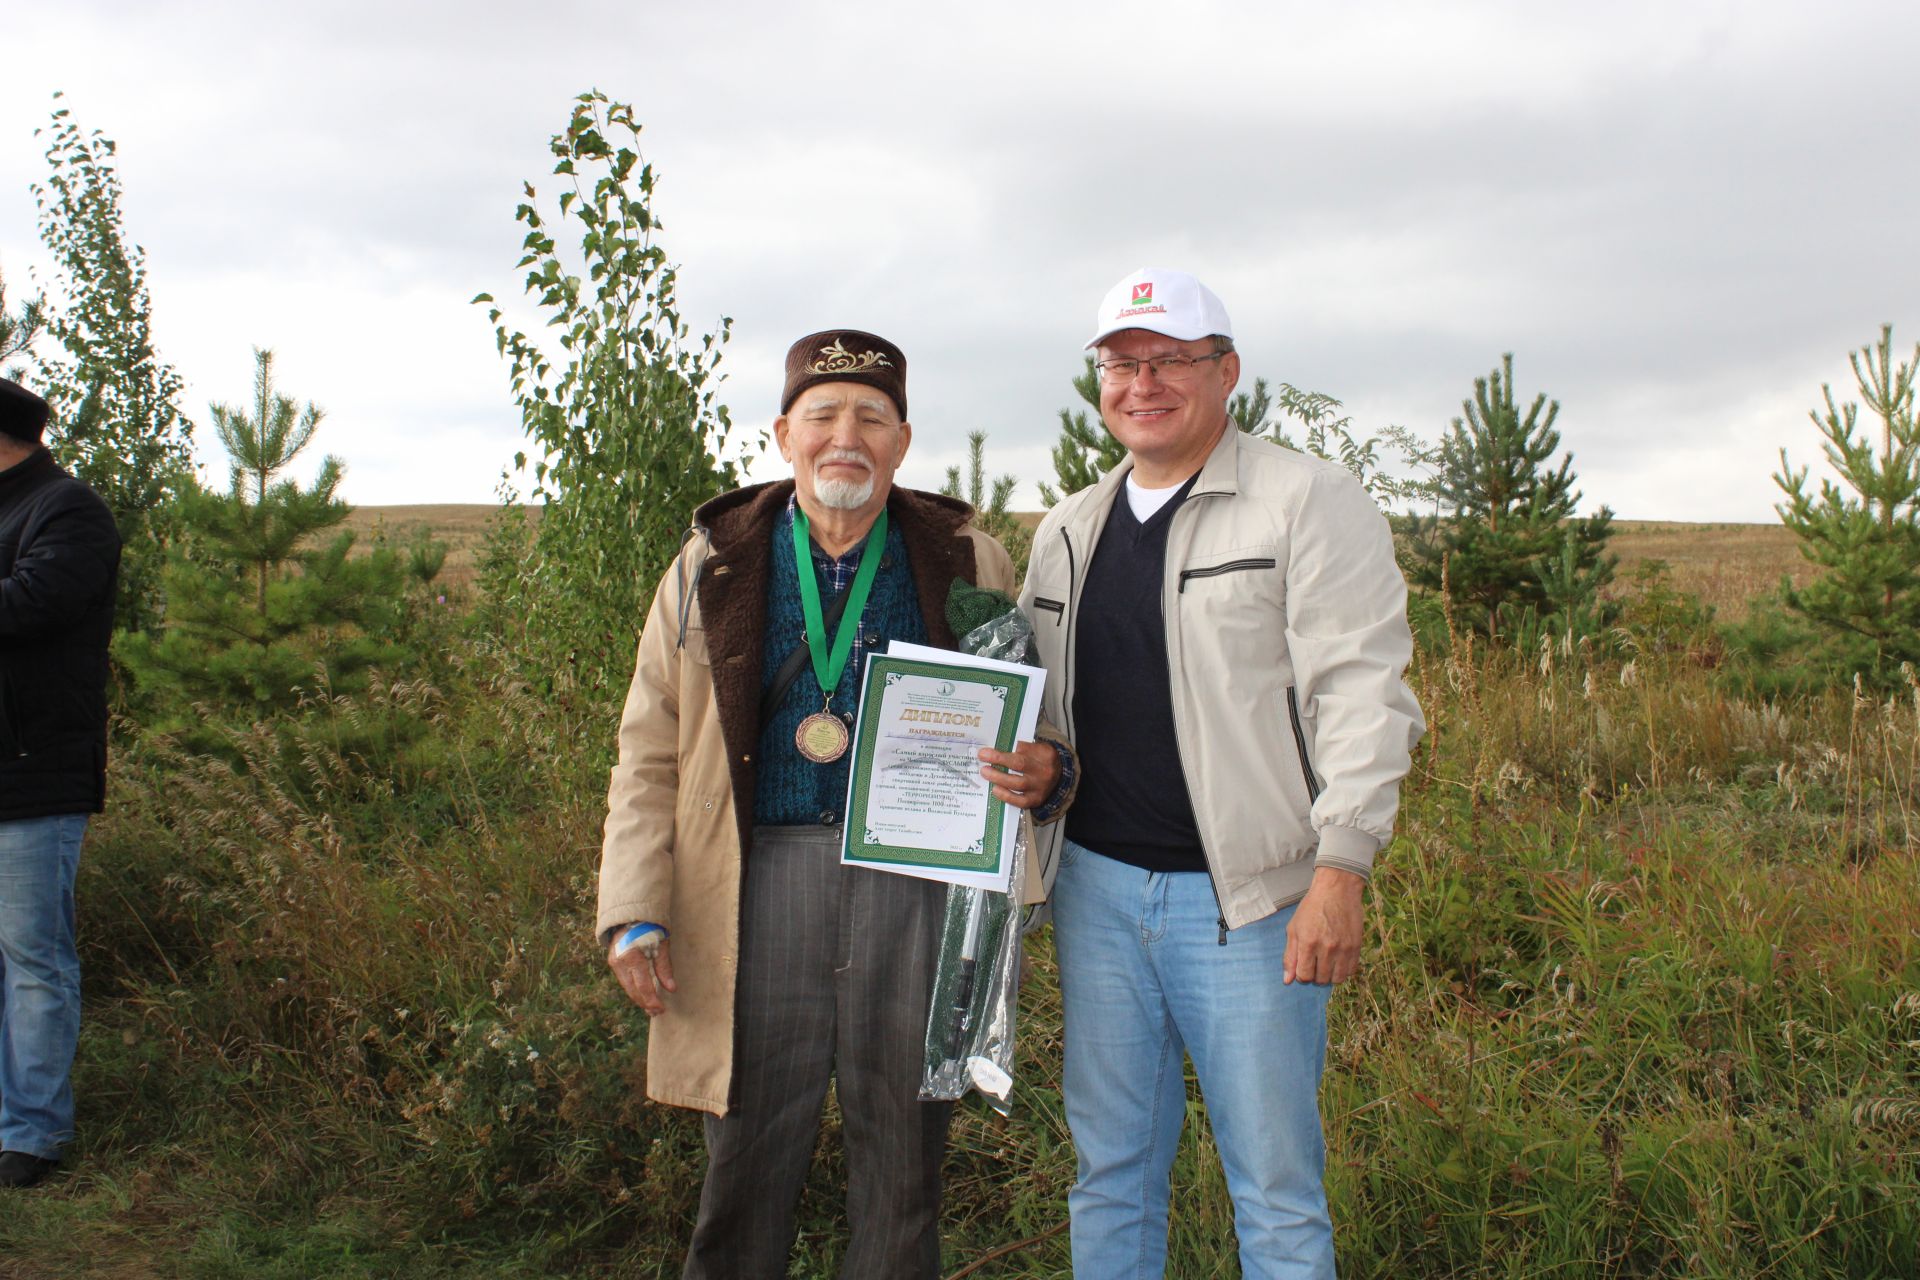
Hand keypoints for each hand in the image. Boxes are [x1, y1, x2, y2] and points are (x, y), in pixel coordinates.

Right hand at [608, 934, 676, 1015]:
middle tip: (657, 1012)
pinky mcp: (613, 961)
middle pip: (633, 990)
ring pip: (627, 987)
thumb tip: (672, 989)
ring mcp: (614, 962)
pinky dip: (634, 989)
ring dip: (639, 999)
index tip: (661, 1009)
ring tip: (651, 1008)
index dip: (652, 1000)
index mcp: (633, 957)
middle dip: (645, 1003)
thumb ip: (664, 968)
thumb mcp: (661, 945)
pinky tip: (643, 995)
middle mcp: (620, 962)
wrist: (631, 913)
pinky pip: (624, 980)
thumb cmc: (650, 927)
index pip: (643, 986)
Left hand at [978, 739, 1061, 809]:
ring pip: (1018, 783)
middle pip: (1020, 764)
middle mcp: (1045, 770)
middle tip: (982, 756)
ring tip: (985, 772)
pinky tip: (995, 789)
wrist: (1059, 778)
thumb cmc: (1041, 761)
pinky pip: (1020, 800)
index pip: (1023, 748)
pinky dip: (1006, 795)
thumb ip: (1021, 747)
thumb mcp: (1037, 748)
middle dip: (999, 759)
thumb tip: (996, 748)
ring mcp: (1041, 787)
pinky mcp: (1036, 800)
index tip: (989, 748)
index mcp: (1046, 753)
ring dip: (999, 777)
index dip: (1006, 748)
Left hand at [1283, 867, 1365, 984]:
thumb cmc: (1312, 908)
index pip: (1304, 976)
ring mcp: (1344, 948)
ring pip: (1337, 979)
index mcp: (1308, 943)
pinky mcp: (1356, 946)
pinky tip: (1338, 960)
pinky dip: (1343, 970)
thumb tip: (1287, 980)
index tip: (1303, 967)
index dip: (1301, 975)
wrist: (1336, 891)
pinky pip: (1351, 971)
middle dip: (1315, 976)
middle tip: (1314, 964)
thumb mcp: (1294, 929)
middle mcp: (1327, 948)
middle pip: (1321, 979)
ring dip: (1330, 976)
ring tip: (1326, 964)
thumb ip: (1290, 956)